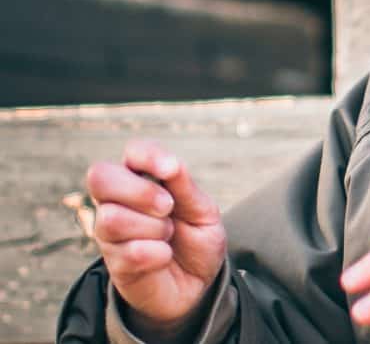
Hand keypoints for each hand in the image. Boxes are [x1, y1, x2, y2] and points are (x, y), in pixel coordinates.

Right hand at [86, 139, 226, 334]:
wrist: (198, 284)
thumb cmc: (197, 239)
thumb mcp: (203, 211)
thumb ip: (186, 188)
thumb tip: (172, 164)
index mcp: (144, 178)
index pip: (133, 151)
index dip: (148, 156)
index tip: (170, 170)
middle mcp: (119, 201)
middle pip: (101, 176)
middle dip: (140, 191)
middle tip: (167, 207)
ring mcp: (111, 232)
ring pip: (111, 218)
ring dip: (152, 227)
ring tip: (168, 235)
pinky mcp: (114, 263)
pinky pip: (126, 252)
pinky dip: (155, 253)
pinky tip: (164, 256)